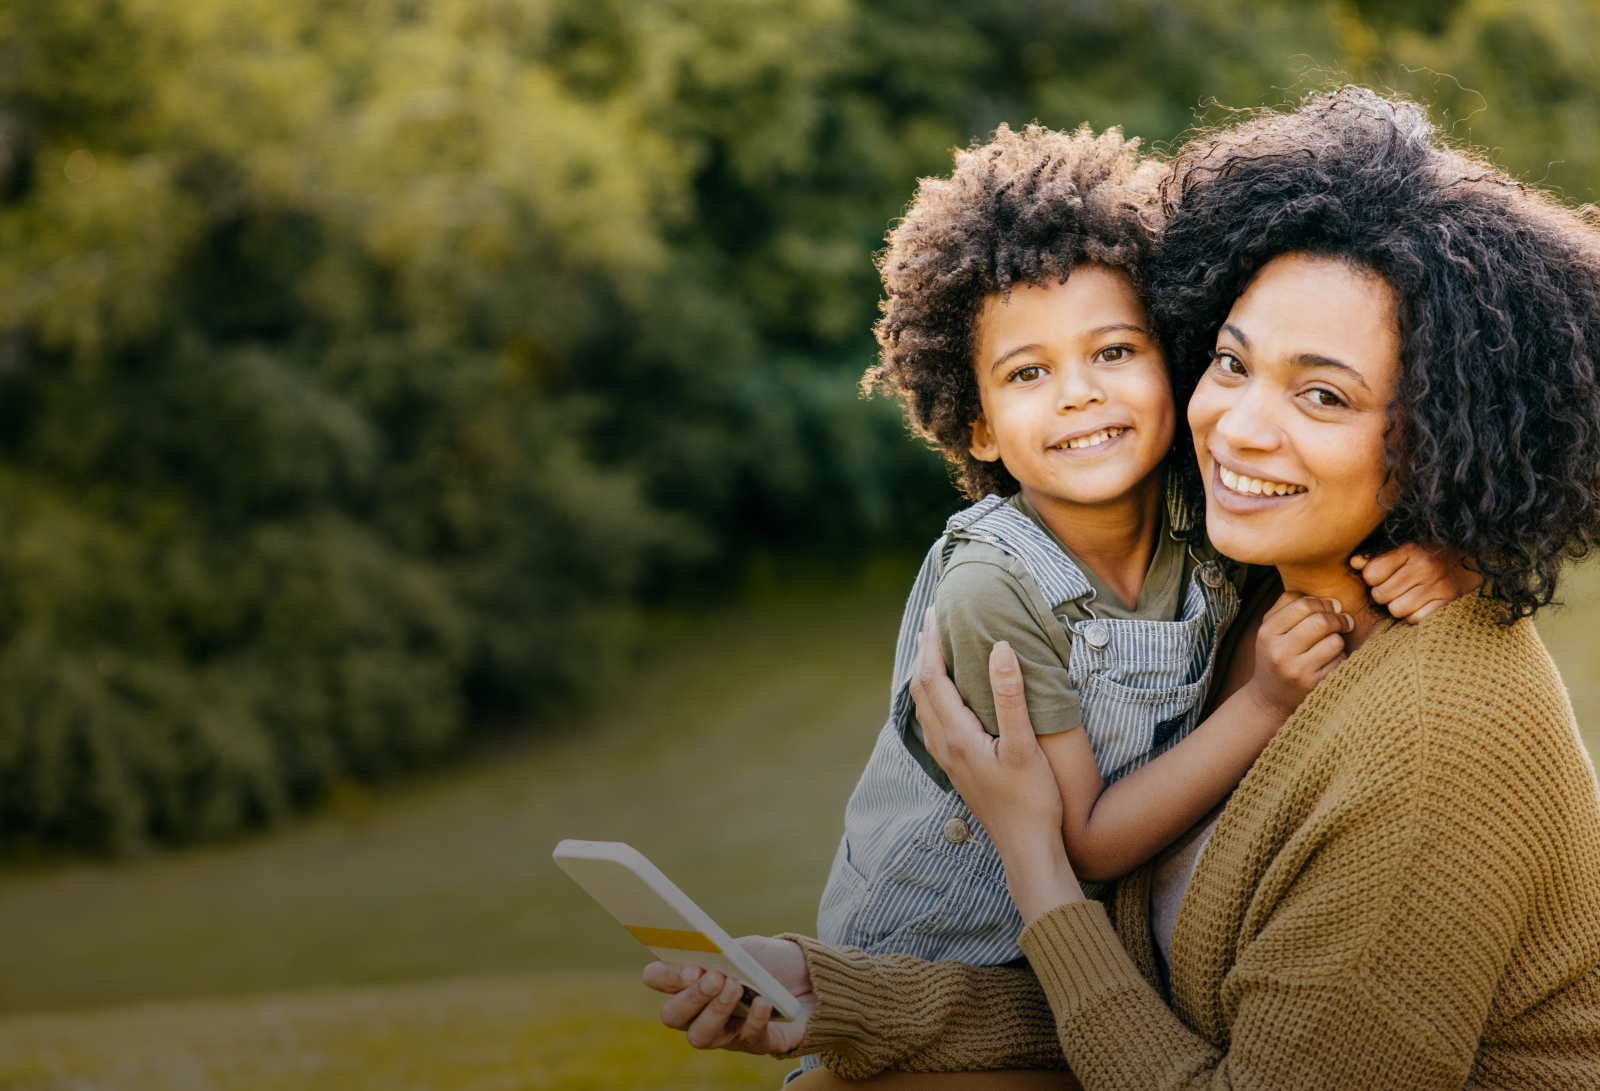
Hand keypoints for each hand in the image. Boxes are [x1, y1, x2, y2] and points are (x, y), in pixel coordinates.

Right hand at [642, 936, 814, 1055]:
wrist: (811, 978)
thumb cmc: (768, 962)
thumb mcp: (743, 948)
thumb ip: (720, 951)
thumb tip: (701, 950)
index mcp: (690, 979)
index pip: (658, 979)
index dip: (667, 976)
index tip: (690, 967)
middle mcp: (700, 1011)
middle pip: (673, 1016)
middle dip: (691, 997)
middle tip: (714, 979)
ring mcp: (726, 1032)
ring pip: (700, 1036)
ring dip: (716, 1011)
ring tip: (736, 988)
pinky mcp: (757, 1043)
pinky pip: (748, 1039)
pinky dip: (753, 1020)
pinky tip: (762, 1002)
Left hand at [910, 608, 1080, 921]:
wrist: (1027, 848)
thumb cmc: (1032, 800)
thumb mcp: (1026, 745)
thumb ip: (1010, 696)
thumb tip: (999, 648)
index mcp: (956, 735)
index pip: (931, 678)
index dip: (931, 643)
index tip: (935, 614)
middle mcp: (944, 746)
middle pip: (921, 689)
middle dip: (924, 652)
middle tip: (932, 621)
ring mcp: (947, 760)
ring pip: (923, 706)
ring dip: (925, 673)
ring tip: (934, 649)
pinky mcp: (956, 768)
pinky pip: (932, 721)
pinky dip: (933, 695)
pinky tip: (946, 695)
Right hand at [1247, 592, 1353, 718]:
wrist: (1270, 699)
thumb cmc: (1276, 655)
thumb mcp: (1271, 629)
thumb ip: (1290, 605)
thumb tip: (1333, 601)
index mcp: (1266, 633)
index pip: (1302, 604)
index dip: (1323, 602)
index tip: (1333, 607)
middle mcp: (1279, 652)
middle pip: (1320, 621)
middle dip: (1338, 618)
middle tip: (1344, 621)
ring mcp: (1297, 671)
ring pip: (1334, 641)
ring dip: (1339, 640)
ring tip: (1331, 645)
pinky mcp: (1314, 685)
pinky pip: (1340, 661)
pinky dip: (1340, 659)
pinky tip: (1329, 663)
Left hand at [1351, 542, 1481, 623]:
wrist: (1473, 557)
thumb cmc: (1429, 552)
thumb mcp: (1404, 546)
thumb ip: (1376, 555)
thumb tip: (1354, 563)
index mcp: (1409, 549)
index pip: (1371, 574)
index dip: (1373, 577)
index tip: (1383, 575)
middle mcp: (1424, 567)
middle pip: (1380, 595)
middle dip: (1383, 594)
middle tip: (1396, 587)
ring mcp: (1438, 585)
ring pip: (1396, 610)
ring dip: (1398, 606)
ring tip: (1408, 595)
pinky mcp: (1448, 602)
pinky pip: (1415, 619)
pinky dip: (1414, 615)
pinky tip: (1421, 603)